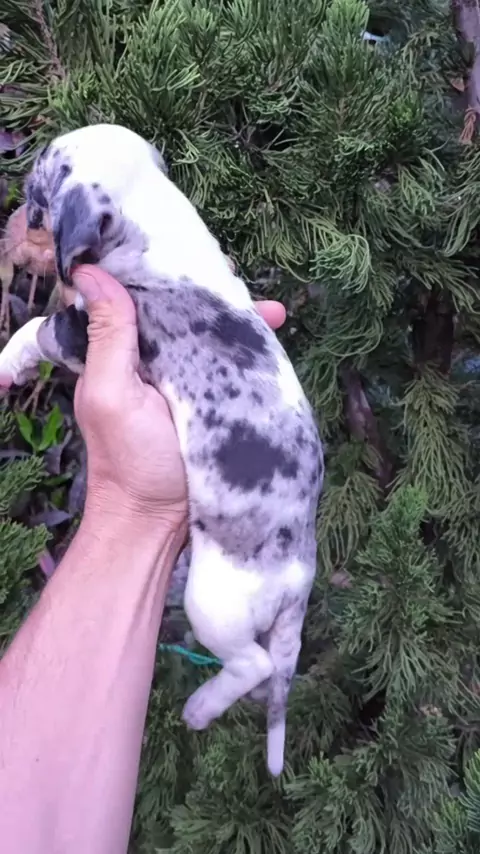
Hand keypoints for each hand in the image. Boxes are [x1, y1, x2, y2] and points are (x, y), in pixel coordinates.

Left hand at [72, 265, 285, 528]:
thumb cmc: (128, 461)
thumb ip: (109, 337)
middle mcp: (155, 362)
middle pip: (184, 315)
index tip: (192, 255)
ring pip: (212, 338)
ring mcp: (188, 383)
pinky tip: (276, 342)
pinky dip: (253, 355)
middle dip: (214, 297)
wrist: (158, 521)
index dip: (164, 275)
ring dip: (240, 323)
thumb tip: (90, 271)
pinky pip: (233, 369)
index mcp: (123, 353)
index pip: (142, 299)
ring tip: (273, 313)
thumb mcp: (111, 394)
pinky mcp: (215, 404)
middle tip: (243, 285)